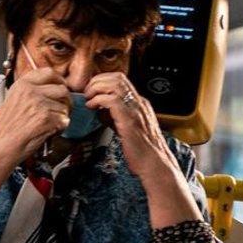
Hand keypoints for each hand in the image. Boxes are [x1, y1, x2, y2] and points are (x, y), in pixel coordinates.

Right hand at [0, 69, 69, 203]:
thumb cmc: (4, 129)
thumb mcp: (14, 101)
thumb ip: (31, 93)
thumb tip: (52, 91)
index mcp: (22, 84)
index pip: (49, 73)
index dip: (59, 81)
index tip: (61, 88)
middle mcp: (31, 91)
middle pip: (62, 89)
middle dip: (65, 102)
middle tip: (61, 111)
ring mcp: (39, 104)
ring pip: (65, 107)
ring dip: (62, 117)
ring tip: (50, 125)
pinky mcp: (46, 119)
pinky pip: (64, 121)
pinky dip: (60, 129)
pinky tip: (48, 133)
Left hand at [84, 73, 200, 226]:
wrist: (155, 165)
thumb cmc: (141, 152)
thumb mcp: (126, 128)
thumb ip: (115, 117)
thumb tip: (100, 110)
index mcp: (140, 104)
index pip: (121, 80)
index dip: (103, 80)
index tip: (91, 89)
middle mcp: (139, 103)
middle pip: (117, 77)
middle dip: (98, 81)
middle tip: (87, 92)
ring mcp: (136, 110)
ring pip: (114, 84)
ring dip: (96, 88)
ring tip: (88, 98)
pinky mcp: (129, 120)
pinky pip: (111, 100)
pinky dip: (98, 100)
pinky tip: (93, 107)